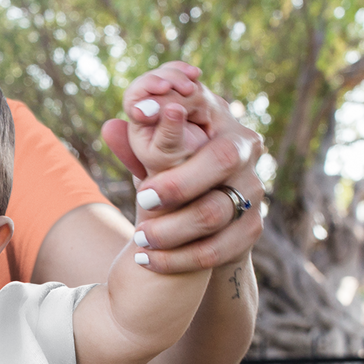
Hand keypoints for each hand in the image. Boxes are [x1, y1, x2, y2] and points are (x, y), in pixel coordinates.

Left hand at [102, 61, 263, 272]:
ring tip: (139, 238)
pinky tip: (147, 261)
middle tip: (141, 199)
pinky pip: (217, 249)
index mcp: (220, 119)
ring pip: (214, 211)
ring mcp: (254, 189)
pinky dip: (177, 258)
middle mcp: (245, 149)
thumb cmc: (177, 174)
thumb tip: (110, 127)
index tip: (137, 118)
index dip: (172, 110)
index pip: (202, 102)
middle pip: (220, 160)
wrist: (207, 224)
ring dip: (171, 229)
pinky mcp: (252, 228)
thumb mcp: (157, 156)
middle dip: (177, 182)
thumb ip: (137, 143)